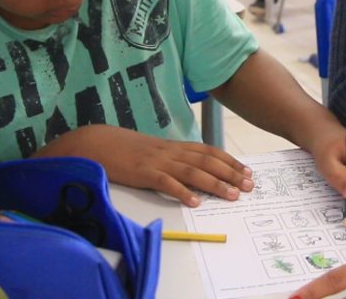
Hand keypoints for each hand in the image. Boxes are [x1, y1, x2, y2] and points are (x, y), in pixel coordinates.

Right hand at [37, 125, 253, 206]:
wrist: (96, 142)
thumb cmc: (125, 149)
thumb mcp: (154, 151)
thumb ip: (172, 159)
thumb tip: (193, 172)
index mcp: (174, 146)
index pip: (209, 151)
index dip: (230, 161)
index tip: (247, 171)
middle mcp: (170, 152)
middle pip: (207, 161)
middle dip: (231, 173)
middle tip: (249, 186)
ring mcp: (157, 161)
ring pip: (192, 172)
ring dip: (215, 184)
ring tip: (232, 195)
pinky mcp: (143, 173)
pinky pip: (166, 183)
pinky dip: (182, 192)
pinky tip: (194, 202)